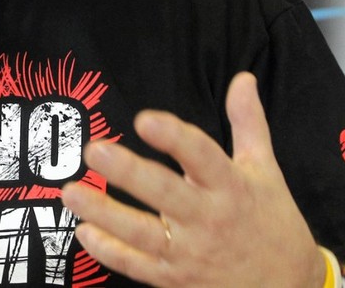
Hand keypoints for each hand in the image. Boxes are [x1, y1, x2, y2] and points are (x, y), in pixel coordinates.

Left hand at [61, 72, 325, 287]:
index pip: (203, 157)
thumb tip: (242, 78)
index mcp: (231, 187)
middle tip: (95, 151)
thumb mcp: (265, 170)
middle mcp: (209, 220)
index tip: (146, 119)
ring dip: (105, 213)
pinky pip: (137, 266)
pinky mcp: (176, 279)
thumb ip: (248, 123)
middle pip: (166, 195)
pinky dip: (109, 252)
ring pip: (143, 234)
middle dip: (130, 173)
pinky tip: (84, 231)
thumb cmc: (272, 222)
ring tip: (71, 192)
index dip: (175, 138)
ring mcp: (190, 254)